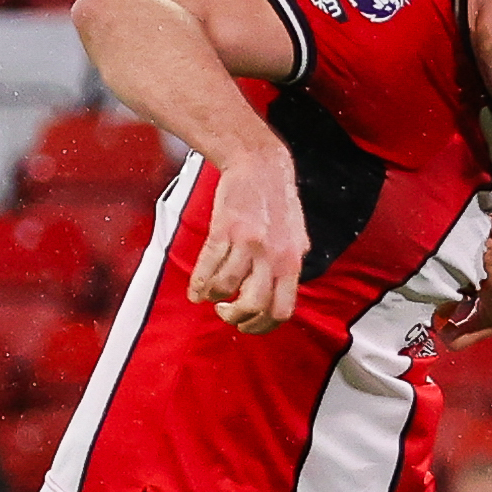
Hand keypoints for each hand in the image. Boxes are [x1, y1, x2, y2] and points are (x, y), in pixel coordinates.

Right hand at [191, 152, 307, 332]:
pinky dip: (198, 284)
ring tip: (211, 297)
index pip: (282, 310)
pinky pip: (208, 267)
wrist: (260, 166)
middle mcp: (273, 256)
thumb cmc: (278, 203)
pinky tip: (195, 291)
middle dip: (236, 318)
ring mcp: (248, 243)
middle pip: (254, 306)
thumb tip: (280, 297)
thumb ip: (289, 268)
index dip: (262, 325)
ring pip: (225, 288)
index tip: (248, 326)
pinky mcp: (225, 231)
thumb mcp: (296, 239)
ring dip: (213, 298)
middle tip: (226, 315)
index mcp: (292, 262)